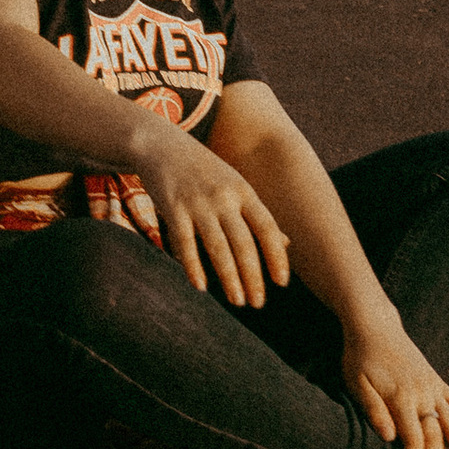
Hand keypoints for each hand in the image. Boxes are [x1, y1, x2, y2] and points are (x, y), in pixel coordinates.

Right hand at [124, 124, 291, 308]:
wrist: (162, 145)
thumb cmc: (205, 171)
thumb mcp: (236, 186)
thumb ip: (257, 215)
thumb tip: (286, 244)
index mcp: (244, 192)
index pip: (267, 228)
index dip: (277, 256)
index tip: (282, 283)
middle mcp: (224, 197)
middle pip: (244, 243)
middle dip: (253, 276)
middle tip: (258, 303)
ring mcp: (198, 202)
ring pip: (218, 247)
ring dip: (229, 278)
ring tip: (238, 301)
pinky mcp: (173, 208)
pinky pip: (185, 243)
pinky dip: (193, 266)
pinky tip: (201, 286)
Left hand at [341, 308, 448, 448]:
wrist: (376, 325)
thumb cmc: (360, 356)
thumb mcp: (357, 382)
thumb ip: (373, 409)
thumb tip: (388, 438)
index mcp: (401, 397)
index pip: (413, 438)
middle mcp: (423, 394)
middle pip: (435, 436)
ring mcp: (433, 387)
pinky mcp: (437, 381)